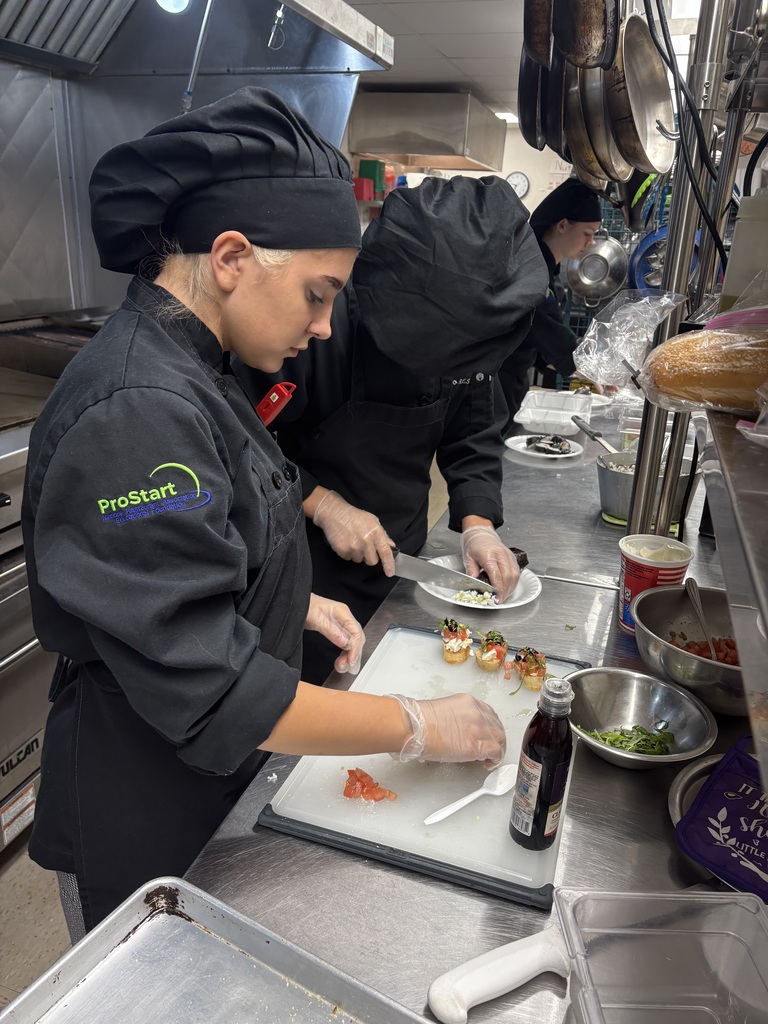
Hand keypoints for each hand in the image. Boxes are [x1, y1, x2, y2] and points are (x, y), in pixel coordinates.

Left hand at [305, 594, 364, 673]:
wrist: (296, 602)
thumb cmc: (304, 606)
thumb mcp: (316, 619)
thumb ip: (331, 631)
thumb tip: (346, 643)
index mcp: (343, 612)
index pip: (356, 633)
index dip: (355, 649)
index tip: (350, 661)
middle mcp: (345, 618)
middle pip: (357, 638)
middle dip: (354, 655)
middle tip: (346, 667)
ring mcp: (342, 623)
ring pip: (352, 642)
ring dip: (350, 656)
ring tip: (342, 667)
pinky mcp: (337, 629)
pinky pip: (346, 643)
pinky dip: (345, 653)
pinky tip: (341, 660)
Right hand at [311, 490, 395, 574]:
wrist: (334, 513)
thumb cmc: (354, 516)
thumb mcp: (372, 521)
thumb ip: (382, 534)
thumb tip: (390, 545)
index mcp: (376, 532)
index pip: (385, 552)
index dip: (389, 564)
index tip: (390, 573)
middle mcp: (366, 540)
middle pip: (372, 561)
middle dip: (369, 557)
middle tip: (364, 547)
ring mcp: (354, 546)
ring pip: (359, 560)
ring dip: (357, 554)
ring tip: (353, 541)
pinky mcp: (343, 550)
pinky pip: (348, 558)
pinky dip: (347, 553)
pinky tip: (345, 542)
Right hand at [388, 693, 505, 767]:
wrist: (416, 727)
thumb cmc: (421, 721)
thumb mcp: (445, 710)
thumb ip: (459, 718)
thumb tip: (462, 731)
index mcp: (469, 702)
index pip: (490, 714)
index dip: (490, 727)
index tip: (487, 735)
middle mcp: (478, 712)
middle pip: (497, 726)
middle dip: (496, 738)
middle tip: (490, 748)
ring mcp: (480, 728)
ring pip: (500, 739)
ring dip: (497, 749)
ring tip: (489, 757)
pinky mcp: (478, 745)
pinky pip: (496, 753)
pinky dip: (495, 760)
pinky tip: (488, 764)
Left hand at [460, 525, 519, 602]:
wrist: (481, 534)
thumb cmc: (474, 545)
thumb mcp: (467, 558)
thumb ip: (471, 570)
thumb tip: (473, 582)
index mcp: (489, 554)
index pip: (496, 574)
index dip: (498, 588)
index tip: (495, 597)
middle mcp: (501, 554)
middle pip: (508, 576)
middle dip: (505, 591)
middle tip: (500, 600)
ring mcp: (508, 556)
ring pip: (515, 575)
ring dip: (511, 587)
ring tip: (504, 596)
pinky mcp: (512, 558)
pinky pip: (516, 572)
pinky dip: (513, 582)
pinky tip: (508, 588)